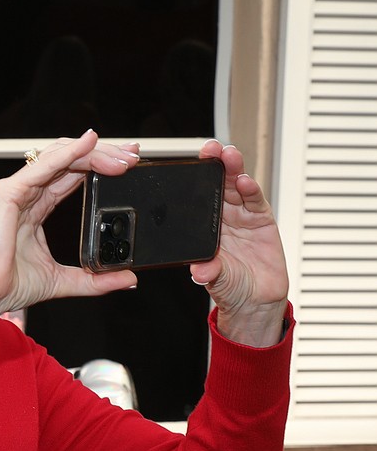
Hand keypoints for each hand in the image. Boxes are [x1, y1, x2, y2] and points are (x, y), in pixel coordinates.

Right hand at [0, 130, 139, 373]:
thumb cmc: (9, 286)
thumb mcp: (64, 280)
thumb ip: (95, 279)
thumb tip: (128, 279)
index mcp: (36, 207)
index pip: (73, 175)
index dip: (100, 165)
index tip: (129, 164)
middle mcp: (27, 193)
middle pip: (69, 160)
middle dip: (103, 154)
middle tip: (133, 156)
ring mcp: (17, 190)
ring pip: (60, 156)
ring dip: (94, 153)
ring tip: (122, 158)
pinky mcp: (10, 193)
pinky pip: (43, 166)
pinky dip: (68, 153)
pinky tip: (90, 144)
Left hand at [189, 140, 288, 346]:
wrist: (255, 301)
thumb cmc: (230, 287)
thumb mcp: (215, 279)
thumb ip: (210, 271)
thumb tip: (199, 270)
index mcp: (203, 227)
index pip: (197, 198)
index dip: (194, 181)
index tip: (189, 166)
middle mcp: (221, 218)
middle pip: (218, 185)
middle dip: (215, 165)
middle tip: (211, 149)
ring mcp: (241, 217)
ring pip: (236, 187)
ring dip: (233, 170)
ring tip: (229, 156)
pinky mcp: (261, 221)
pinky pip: (255, 202)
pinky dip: (251, 191)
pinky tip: (246, 181)